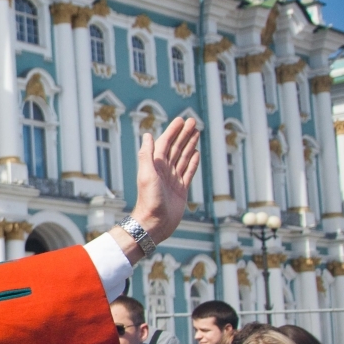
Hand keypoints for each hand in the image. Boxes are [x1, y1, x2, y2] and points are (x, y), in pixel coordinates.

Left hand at [115, 116, 201, 262]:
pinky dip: (193, 162)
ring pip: (184, 157)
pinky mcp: (181, 189)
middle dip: (184, 134)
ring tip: (196, 133)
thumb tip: (147, 135)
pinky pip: (188, 172)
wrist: (154, 223)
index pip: (166, 143)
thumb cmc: (149, 201)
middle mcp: (164, 170)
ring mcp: (173, 179)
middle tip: (193, 121)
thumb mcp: (147, 175)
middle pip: (176, 148)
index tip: (181, 120)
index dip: (173, 131)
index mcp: (156, 165)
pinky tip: (196, 153)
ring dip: (190, 144)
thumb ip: (147, 155)